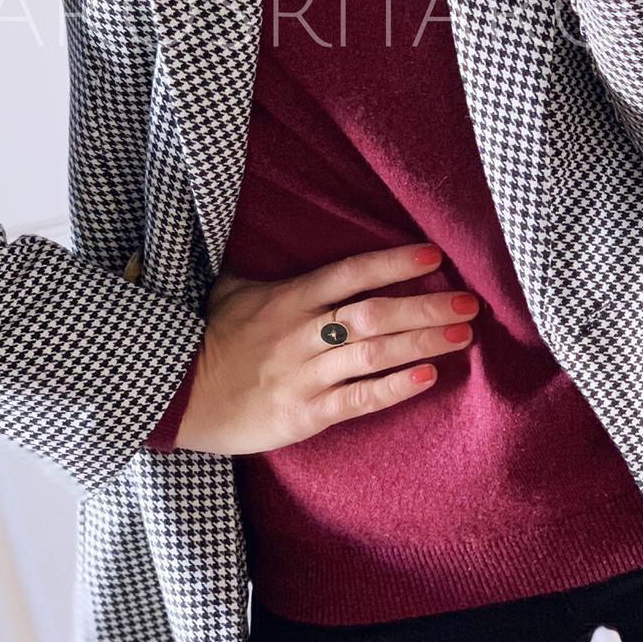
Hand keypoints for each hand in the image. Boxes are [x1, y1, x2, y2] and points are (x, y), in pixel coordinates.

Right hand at [174, 242, 478, 454]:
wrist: (173, 397)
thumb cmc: (206, 339)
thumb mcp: (228, 290)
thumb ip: (263, 269)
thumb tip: (263, 226)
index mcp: (287, 299)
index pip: (349, 273)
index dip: (392, 262)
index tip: (433, 254)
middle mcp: (301, 334)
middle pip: (373, 314)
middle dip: (425, 306)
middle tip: (469, 302)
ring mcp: (304, 376)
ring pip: (372, 354)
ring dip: (421, 342)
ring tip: (463, 336)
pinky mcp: (305, 414)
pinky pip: (357, 399)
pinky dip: (394, 388)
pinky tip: (427, 377)